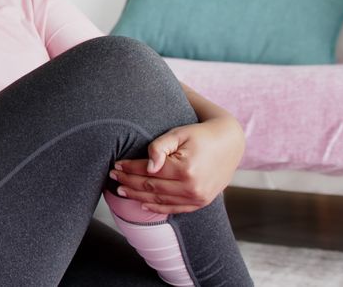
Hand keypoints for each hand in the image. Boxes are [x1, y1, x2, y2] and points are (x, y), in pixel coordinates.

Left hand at [110, 116, 244, 214]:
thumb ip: (159, 147)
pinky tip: (142, 203)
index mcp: (185, 170)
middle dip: (128, 182)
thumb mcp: (179, 133)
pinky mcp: (201, 203)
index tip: (116, 165)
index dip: (129, 168)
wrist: (229, 143)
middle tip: (112, 177)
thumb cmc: (200, 135)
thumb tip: (147, 167)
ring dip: (137, 196)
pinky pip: (175, 209)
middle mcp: (192, 188)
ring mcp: (198, 198)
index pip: (148, 172)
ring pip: (160, 200)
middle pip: (151, 188)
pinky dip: (157, 207)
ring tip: (120, 190)